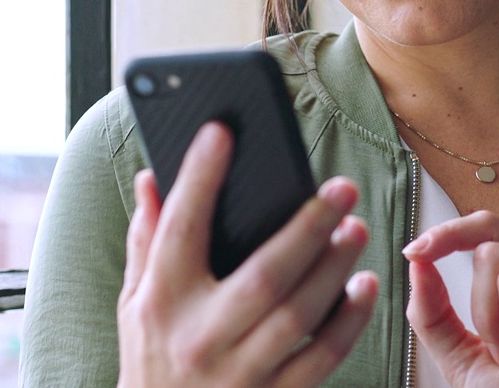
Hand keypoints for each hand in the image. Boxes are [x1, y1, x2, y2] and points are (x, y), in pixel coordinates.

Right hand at [116, 122, 378, 387]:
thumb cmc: (150, 360)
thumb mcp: (134, 303)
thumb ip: (146, 241)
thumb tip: (150, 178)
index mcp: (161, 303)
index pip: (180, 228)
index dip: (199, 178)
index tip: (221, 134)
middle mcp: (200, 338)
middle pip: (264, 274)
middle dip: (308, 226)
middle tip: (341, 189)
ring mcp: (240, 373)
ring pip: (299, 313)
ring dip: (335, 267)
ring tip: (356, 229)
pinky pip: (322, 357)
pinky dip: (350, 321)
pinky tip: (364, 287)